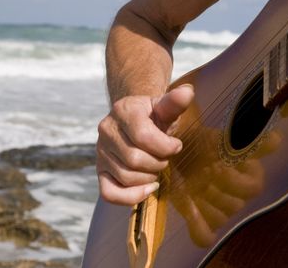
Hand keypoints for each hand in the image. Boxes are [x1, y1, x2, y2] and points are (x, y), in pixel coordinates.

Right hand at [96, 84, 194, 204]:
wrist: (135, 122)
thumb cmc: (154, 117)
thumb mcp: (165, 108)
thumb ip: (175, 102)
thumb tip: (187, 92)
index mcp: (123, 111)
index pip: (143, 136)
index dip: (165, 147)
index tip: (176, 145)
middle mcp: (106, 130)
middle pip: (134, 159)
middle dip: (157, 163)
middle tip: (165, 158)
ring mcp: (100, 152)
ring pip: (126, 177)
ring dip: (148, 178)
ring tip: (156, 168)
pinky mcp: (100, 171)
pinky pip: (109, 193)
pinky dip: (131, 196)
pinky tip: (148, 189)